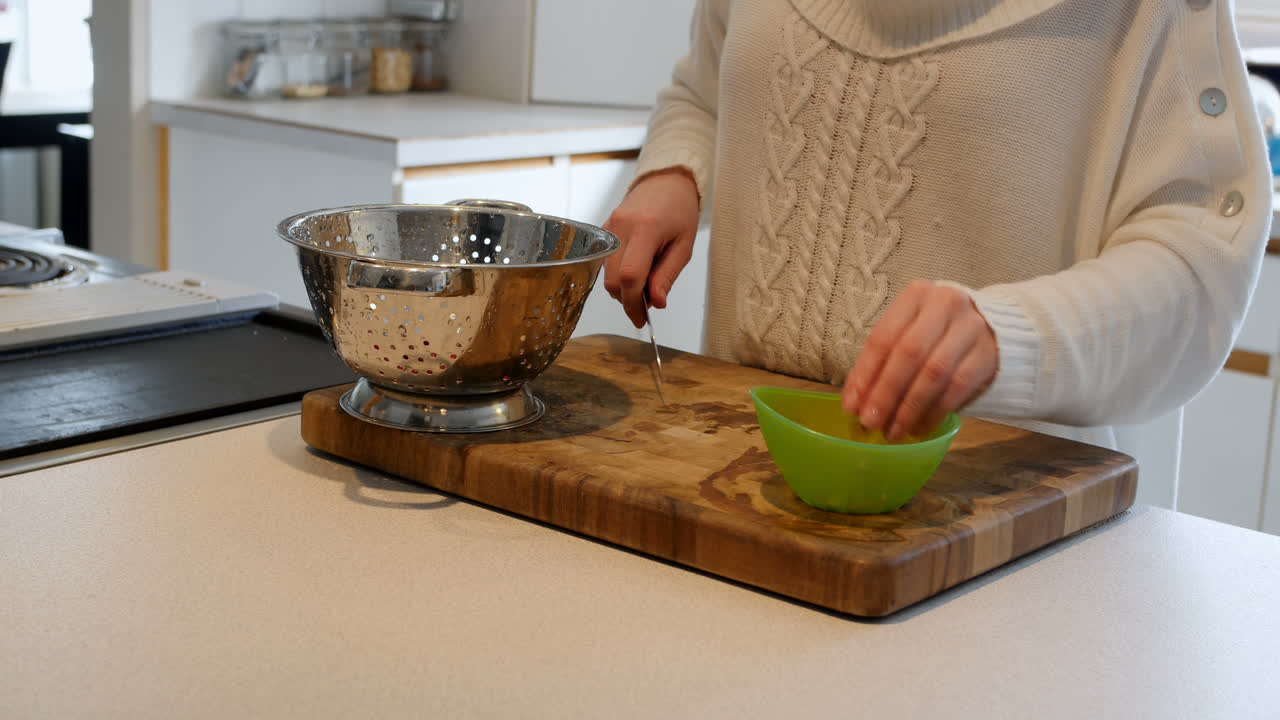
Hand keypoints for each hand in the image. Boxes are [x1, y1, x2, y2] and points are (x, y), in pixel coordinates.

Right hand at [602, 168, 699, 327]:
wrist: (666, 180)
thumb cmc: (680, 210)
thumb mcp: (684, 246)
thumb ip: (667, 275)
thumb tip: (656, 303)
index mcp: (645, 229)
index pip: (630, 276)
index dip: (633, 303)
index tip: (641, 319)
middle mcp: (621, 227)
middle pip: (612, 279)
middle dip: (627, 299)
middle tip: (646, 303)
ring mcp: (608, 227)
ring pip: (605, 273)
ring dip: (622, 287)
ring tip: (645, 281)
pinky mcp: (603, 229)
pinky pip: (603, 261)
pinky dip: (616, 273)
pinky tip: (634, 269)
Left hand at [842, 280, 997, 441]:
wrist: (991, 327)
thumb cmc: (935, 333)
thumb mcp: (907, 332)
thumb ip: (882, 361)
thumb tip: (855, 402)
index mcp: (916, 295)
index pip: (883, 337)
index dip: (864, 374)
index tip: (851, 406)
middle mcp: (945, 304)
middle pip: (909, 353)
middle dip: (885, 393)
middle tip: (870, 422)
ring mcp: (971, 328)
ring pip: (934, 373)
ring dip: (909, 408)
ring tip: (893, 431)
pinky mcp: (988, 354)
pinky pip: (956, 388)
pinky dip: (934, 412)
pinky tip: (919, 427)